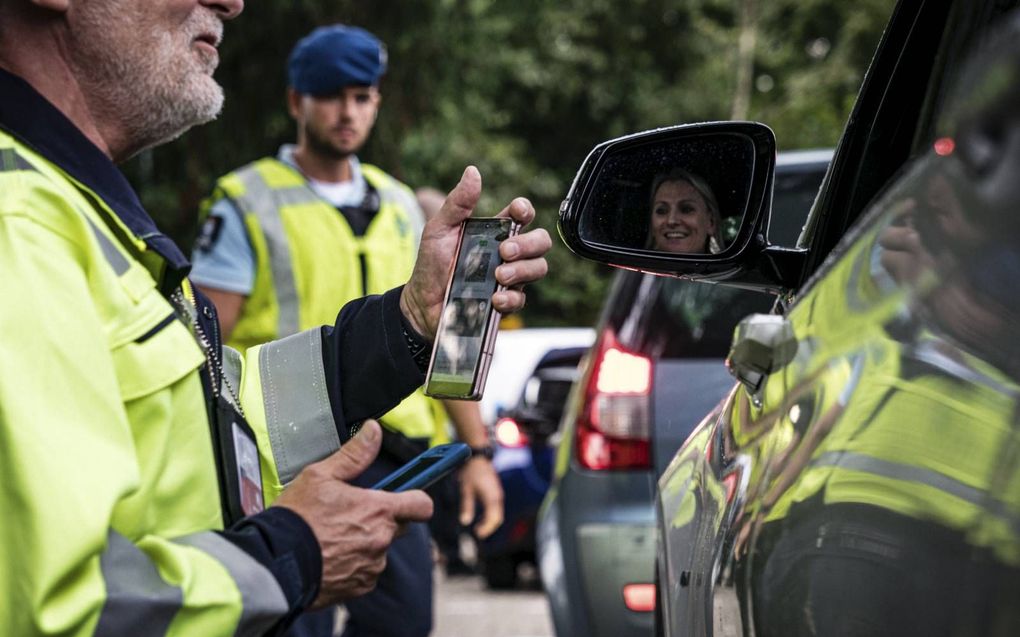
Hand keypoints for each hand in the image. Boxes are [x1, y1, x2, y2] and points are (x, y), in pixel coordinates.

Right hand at [273, 420, 432, 606]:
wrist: (275, 563)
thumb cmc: (296, 518)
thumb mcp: (321, 476)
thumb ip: (354, 455)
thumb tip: (373, 431)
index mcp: (379, 510)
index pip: (421, 504)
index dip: (415, 498)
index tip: (406, 494)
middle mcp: (381, 539)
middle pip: (398, 526)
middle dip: (382, 519)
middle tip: (352, 513)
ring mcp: (372, 566)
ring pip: (379, 549)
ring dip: (365, 542)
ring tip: (333, 536)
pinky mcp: (360, 586)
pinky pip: (366, 571)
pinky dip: (354, 564)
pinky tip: (330, 555)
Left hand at [400, 166, 551, 338]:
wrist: (421, 302)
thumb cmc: (432, 263)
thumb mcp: (439, 229)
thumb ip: (458, 203)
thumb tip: (473, 171)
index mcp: (495, 230)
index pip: (523, 215)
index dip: (526, 210)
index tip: (516, 212)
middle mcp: (507, 253)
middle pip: (541, 241)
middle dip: (529, 244)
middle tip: (504, 250)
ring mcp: (510, 278)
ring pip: (539, 268)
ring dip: (523, 270)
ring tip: (499, 274)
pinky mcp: (506, 302)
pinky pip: (522, 299)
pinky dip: (511, 298)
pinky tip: (495, 298)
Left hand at [458, 456, 504, 538]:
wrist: (476, 457)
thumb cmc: (470, 472)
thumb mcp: (465, 489)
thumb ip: (466, 506)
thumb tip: (464, 522)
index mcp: (491, 496)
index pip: (493, 518)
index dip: (487, 528)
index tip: (477, 534)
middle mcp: (497, 496)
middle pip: (498, 518)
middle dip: (489, 528)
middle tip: (478, 533)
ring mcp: (498, 494)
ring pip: (498, 514)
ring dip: (490, 523)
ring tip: (478, 529)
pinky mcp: (496, 493)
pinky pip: (496, 509)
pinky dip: (491, 517)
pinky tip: (481, 519)